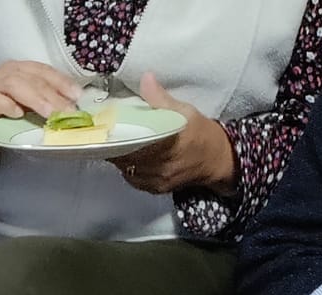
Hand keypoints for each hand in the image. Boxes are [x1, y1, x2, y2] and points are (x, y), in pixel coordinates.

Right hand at [0, 61, 81, 163]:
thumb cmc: (2, 121)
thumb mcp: (27, 109)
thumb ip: (44, 104)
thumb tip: (69, 107)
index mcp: (20, 70)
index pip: (44, 71)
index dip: (61, 82)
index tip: (76, 96)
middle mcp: (6, 73)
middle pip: (32, 78)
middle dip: (52, 94)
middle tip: (66, 111)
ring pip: (15, 85)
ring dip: (34, 99)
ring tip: (48, 113)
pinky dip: (7, 106)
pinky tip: (18, 114)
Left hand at [113, 74, 236, 194]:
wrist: (215, 160)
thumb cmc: (201, 133)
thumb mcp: (185, 111)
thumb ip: (161, 98)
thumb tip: (145, 78)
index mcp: (168, 146)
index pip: (134, 144)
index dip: (117, 137)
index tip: (107, 127)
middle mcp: (160, 168)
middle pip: (126, 158)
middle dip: (114, 145)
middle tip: (106, 132)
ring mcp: (155, 181)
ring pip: (127, 170)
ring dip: (119, 157)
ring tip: (113, 142)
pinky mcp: (153, 189)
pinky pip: (133, 179)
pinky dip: (127, 167)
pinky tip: (126, 155)